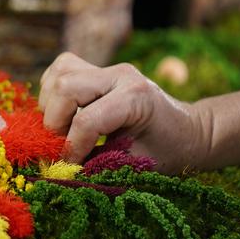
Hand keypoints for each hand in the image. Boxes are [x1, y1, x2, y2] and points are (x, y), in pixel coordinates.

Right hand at [38, 53, 211, 173]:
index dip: (72, 148)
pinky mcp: (97, 68)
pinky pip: (62, 69)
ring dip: (51, 104)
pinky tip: (64, 113)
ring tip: (63, 128)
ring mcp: (108, 68)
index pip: (87, 120)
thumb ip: (100, 165)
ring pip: (60, 73)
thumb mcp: (139, 165)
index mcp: (136, 97)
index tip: (69, 166)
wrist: (188, 131)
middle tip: (64, 146)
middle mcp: (120, 75)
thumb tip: (63, 170)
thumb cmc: (169, 151)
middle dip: (56, 122)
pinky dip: (54, 92)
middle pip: (66, 88)